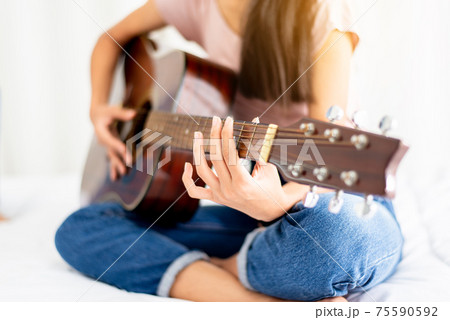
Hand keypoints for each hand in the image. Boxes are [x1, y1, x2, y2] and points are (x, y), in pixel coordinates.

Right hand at [90, 105, 135, 179]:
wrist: (97, 116)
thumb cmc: (105, 112)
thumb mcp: (112, 110)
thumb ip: (122, 113)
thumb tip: (134, 114)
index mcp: (100, 131)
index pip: (109, 139)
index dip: (116, 145)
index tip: (124, 150)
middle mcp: (102, 140)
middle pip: (111, 151)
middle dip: (118, 159)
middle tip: (126, 167)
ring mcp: (106, 145)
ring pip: (112, 156)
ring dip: (117, 165)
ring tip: (123, 174)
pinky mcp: (111, 147)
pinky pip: (113, 157)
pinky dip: (116, 166)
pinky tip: (116, 176)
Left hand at [182, 116, 296, 221]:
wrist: (270, 211)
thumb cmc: (272, 187)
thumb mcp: (269, 168)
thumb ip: (259, 146)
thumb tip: (256, 120)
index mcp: (243, 183)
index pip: (230, 154)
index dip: (227, 135)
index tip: (228, 120)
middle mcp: (229, 190)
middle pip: (215, 158)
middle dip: (215, 135)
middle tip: (215, 120)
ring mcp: (220, 195)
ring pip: (202, 171)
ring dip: (197, 151)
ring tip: (198, 135)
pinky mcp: (216, 198)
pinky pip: (194, 191)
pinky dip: (187, 178)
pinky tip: (188, 164)